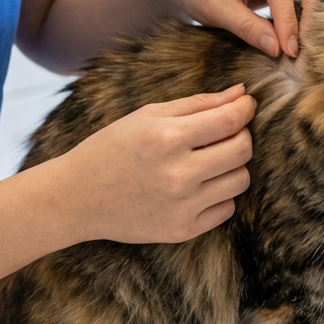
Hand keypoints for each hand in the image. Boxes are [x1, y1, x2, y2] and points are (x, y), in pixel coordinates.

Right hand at [56, 85, 255, 243]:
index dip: (246, 109)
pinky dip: (220, 195)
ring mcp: (181, 206)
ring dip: (232, 166)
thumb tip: (241, 93)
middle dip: (242, 135)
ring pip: (240, 180)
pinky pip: (227, 209)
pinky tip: (198, 186)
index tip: (246, 105)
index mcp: (167, 138)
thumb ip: (198, 104)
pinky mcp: (182, 231)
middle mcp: (177, 174)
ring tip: (208, 160)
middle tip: (224, 132)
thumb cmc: (112, 148)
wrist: (76, 197)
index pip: (231, 120)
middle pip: (242, 150)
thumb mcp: (148, 116)